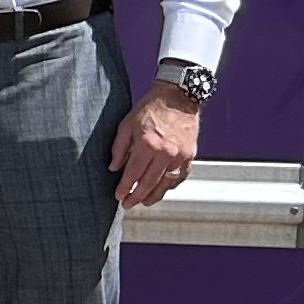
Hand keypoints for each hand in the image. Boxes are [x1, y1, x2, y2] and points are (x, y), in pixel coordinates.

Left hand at [110, 81, 200, 209]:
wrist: (178, 98)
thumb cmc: (150, 109)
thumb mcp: (127, 124)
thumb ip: (119, 147)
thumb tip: (113, 167)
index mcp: (147, 145)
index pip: (133, 174)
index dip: (124, 187)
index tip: (118, 196)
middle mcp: (165, 153)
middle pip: (149, 183)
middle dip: (136, 197)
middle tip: (127, 205)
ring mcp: (179, 156)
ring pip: (165, 184)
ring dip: (154, 196)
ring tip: (144, 202)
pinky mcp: (190, 155)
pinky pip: (180, 177)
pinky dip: (170, 186)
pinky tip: (162, 190)